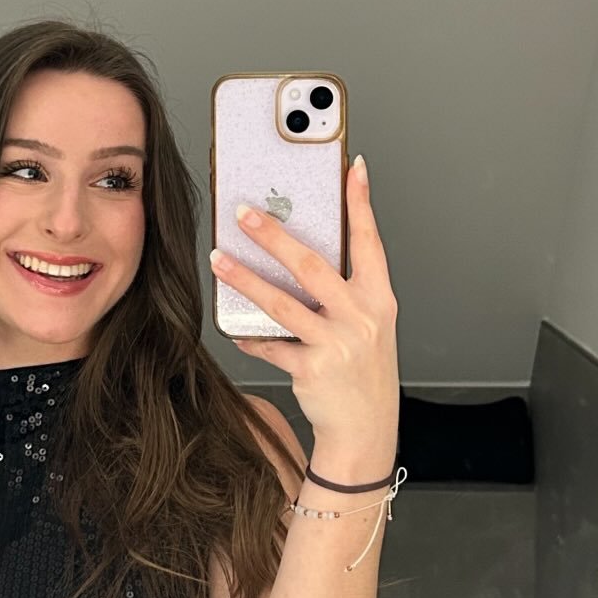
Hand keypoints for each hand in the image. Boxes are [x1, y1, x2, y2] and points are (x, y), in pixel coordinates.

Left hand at [209, 155, 399, 452]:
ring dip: (245, 278)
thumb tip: (297, 256)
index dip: (361, 203)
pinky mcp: (312, 369)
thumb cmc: (363, 372)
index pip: (370, 242)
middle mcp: (361, 318)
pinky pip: (270, 345)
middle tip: (245, 212)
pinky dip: (250, 336)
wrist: (366, 429)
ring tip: (218, 259)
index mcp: (378, 300)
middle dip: (275, 235)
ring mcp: (337, 344)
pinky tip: (235, 328)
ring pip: (282, 303)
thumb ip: (343, 293)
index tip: (351, 168)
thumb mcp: (368, 327)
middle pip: (312, 265)